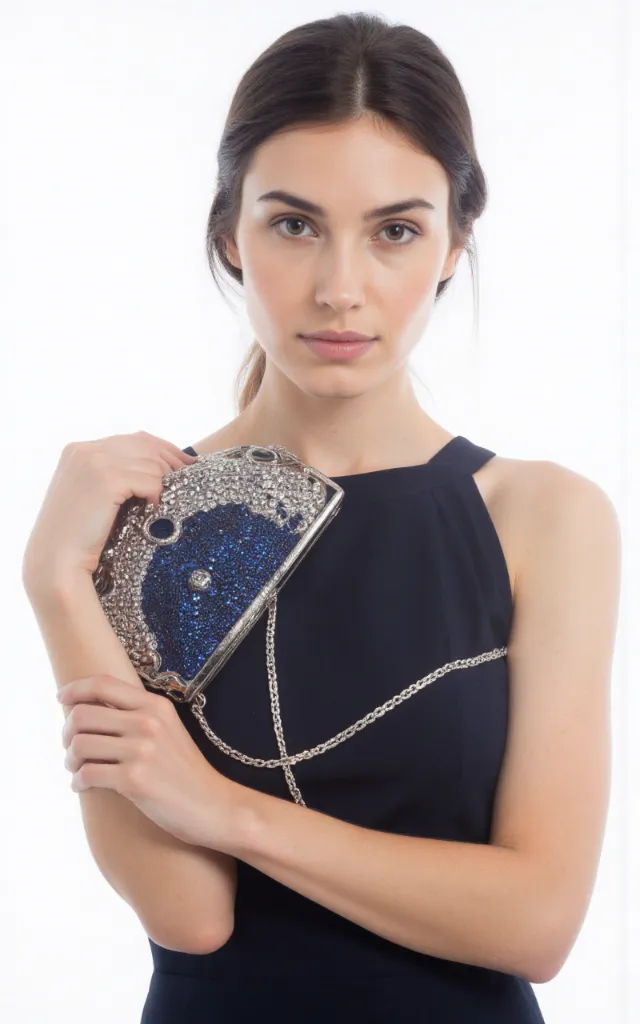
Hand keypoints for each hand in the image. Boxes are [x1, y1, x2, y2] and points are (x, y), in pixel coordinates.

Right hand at [22, 430, 196, 587]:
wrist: (56, 561)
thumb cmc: (76, 536)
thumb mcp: (90, 495)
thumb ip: (111, 474)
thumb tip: (155, 465)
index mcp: (78, 450)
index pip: (132, 438)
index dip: (162, 448)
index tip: (183, 461)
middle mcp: (85, 450)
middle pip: (145, 444)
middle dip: (172, 459)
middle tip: (189, 474)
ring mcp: (94, 462)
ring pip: (151, 462)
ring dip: (163, 483)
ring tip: (159, 502)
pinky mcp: (107, 479)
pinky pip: (150, 479)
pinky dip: (156, 494)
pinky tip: (152, 509)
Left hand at [59, 673, 239, 851]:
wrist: (213, 805)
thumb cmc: (185, 770)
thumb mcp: (167, 729)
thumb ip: (136, 715)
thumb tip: (89, 709)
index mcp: (155, 705)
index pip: (102, 684)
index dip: (75, 689)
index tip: (62, 698)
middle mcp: (147, 723)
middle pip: (82, 715)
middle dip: (67, 732)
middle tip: (71, 748)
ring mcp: (141, 751)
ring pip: (80, 745)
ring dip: (70, 759)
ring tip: (77, 769)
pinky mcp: (134, 780)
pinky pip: (87, 774)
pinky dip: (78, 781)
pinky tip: (83, 786)